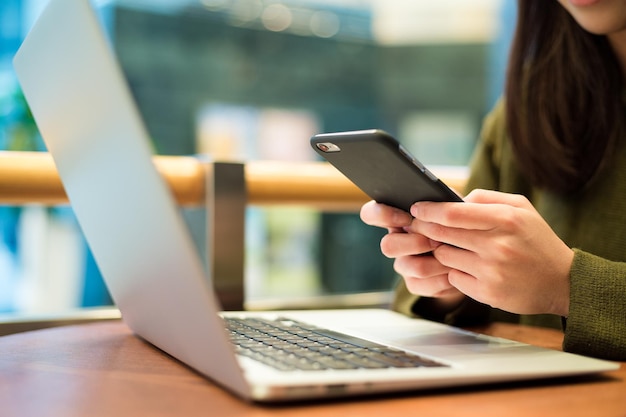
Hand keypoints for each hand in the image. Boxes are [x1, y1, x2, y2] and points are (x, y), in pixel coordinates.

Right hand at [360, 200, 463, 300]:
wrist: (469, 255)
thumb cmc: (458, 224)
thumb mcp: (452, 208)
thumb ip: (445, 203)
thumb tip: (449, 202)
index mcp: (396, 218)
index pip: (370, 213)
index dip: (383, 215)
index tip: (408, 217)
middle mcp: (394, 242)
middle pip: (387, 246)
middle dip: (415, 243)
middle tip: (439, 240)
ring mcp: (403, 264)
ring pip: (410, 267)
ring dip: (436, 261)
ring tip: (456, 255)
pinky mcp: (414, 284)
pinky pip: (422, 284)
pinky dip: (443, 278)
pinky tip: (456, 270)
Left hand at [409, 189, 573, 315]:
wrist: (562, 282)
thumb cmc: (536, 241)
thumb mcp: (521, 209)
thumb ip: (486, 198)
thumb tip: (453, 198)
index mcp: (506, 219)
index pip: (452, 213)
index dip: (428, 210)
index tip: (417, 208)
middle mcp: (498, 245)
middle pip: (441, 234)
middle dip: (424, 228)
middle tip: (416, 225)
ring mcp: (492, 271)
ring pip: (444, 256)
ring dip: (440, 251)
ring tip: (448, 247)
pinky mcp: (487, 293)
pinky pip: (453, 278)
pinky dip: (454, 272)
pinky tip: (465, 268)